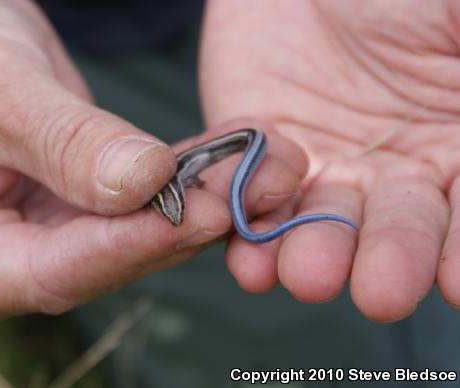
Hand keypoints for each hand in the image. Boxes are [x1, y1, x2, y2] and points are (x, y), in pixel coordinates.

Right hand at [0, 0, 231, 322]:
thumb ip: (62, 143)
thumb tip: (142, 185)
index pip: (44, 273)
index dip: (124, 247)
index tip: (194, 217)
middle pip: (92, 262)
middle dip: (170, 229)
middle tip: (237, 195)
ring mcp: (28, 233)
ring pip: (118, 236)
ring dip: (184, 206)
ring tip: (245, 177)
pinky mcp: (62, 204)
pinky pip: (125, 204)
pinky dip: (171, 183)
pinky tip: (217, 163)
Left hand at [200, 0, 459, 320]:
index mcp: (458, 144)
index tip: (457, 282)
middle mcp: (395, 169)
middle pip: (398, 228)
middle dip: (391, 259)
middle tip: (381, 290)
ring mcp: (325, 165)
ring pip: (323, 225)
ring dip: (315, 255)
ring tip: (308, 274)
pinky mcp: (261, 155)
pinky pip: (252, 199)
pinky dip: (249, 231)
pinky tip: (251, 261)